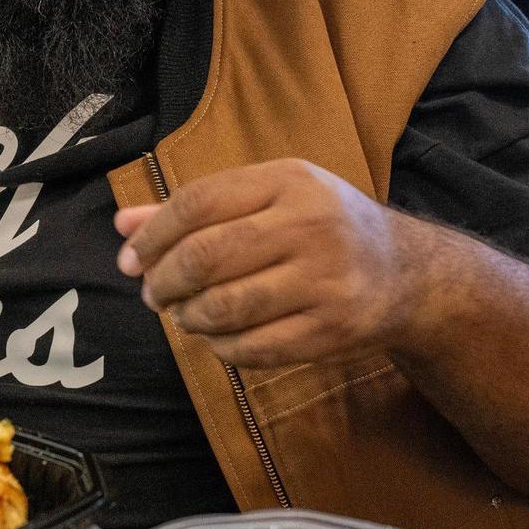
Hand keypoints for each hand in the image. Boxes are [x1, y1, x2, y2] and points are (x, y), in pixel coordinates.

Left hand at [114, 158, 427, 366]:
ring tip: (183, 315)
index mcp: (289, 180)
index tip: (129, 260)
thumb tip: (122, 226)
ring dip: (188, 317)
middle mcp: (309, 224)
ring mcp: (325, 279)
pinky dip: (221, 347)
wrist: (407, 273)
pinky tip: (217, 337)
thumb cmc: (321, 228)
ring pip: (224, 307)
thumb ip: (195, 211)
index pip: (197, 203)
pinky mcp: (332, 328)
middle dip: (163, 281)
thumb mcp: (268, 199)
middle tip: (152, 294)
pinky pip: (253, 348)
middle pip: (205, 256)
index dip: (152, 236)